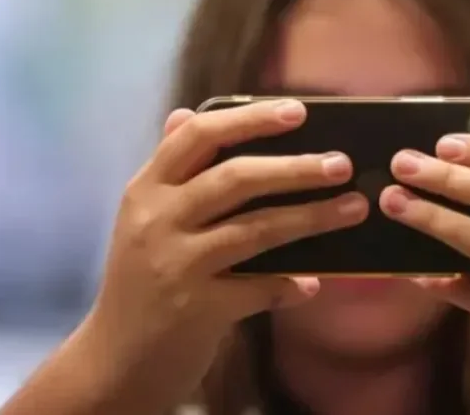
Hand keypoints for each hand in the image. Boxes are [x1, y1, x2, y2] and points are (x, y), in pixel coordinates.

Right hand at [81, 100, 368, 412]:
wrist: (115, 358)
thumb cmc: (140, 280)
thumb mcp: (142, 218)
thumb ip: (170, 169)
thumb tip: (186, 112)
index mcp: (147, 190)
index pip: (198, 137)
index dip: (250, 119)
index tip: (299, 111)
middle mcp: (158, 221)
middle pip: (235, 179)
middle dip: (295, 168)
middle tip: (342, 164)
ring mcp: (177, 265)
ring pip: (255, 230)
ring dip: (311, 219)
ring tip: (354, 208)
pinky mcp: (197, 309)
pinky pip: (259, 289)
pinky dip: (289, 286)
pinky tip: (314, 284)